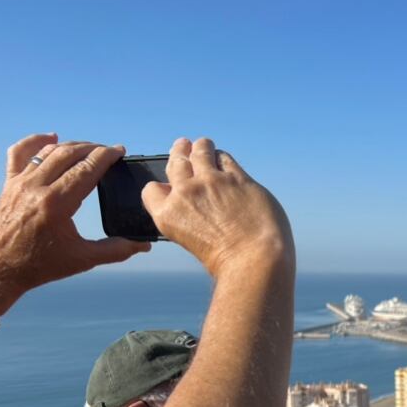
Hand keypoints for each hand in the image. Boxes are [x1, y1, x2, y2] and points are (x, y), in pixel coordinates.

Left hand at [0, 134, 150, 316]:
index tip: (120, 151)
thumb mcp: (82, 260)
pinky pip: (20, 153)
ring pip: (49, 151)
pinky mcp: (9, 183)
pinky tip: (51, 138)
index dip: (106, 156)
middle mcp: (37, 187)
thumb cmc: (40, 265)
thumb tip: (143, 245)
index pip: (87, 168)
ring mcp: (20, 182)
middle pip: (70, 154)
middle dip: (93, 149)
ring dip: (72, 146)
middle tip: (109, 152)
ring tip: (89, 150)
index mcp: (57, 203)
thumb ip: (116, 250)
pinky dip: (35, 141)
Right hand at [142, 138, 293, 277]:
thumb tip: (194, 204)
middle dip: (179, 152)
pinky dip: (223, 158)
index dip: (160, 186)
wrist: (255, 262)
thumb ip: (186, 218)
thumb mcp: (192, 242)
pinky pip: (226, 158)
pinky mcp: (237, 178)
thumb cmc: (228, 262)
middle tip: (183, 146)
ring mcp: (212, 182)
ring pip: (200, 151)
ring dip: (201, 146)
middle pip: (177, 162)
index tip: (169, 184)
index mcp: (168, 215)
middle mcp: (186, 193)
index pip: (151, 189)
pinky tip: (225, 160)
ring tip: (204, 144)